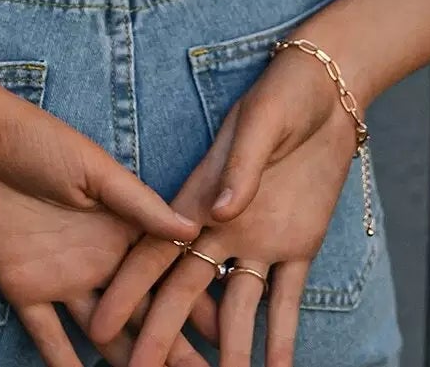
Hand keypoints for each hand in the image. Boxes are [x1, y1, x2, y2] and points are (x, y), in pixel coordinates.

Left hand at [0, 75, 209, 366]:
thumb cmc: (34, 139)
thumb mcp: (92, 168)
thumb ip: (138, 203)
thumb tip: (194, 226)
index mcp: (121, 222)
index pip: (167, 268)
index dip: (197, 299)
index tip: (229, 330)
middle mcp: (100, 255)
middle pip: (144, 308)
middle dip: (175, 342)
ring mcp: (64, 276)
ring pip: (107, 333)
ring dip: (133, 361)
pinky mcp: (25, 289)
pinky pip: (49, 338)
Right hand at [85, 50, 360, 366]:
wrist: (327, 89)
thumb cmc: (282, 95)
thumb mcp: (261, 122)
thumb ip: (241, 167)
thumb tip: (218, 212)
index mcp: (201, 195)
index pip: (156, 249)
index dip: (128, 288)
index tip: (102, 325)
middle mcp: (222, 226)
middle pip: (185, 289)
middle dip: (162, 333)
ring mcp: (259, 239)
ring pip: (234, 307)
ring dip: (225, 349)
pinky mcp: (297, 243)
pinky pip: (286, 301)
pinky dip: (280, 337)